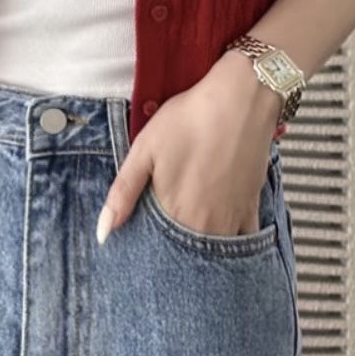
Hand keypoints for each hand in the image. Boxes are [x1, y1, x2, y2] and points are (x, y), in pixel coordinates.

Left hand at [96, 49, 281, 243]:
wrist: (240, 99)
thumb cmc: (189, 120)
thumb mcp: (144, 150)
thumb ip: (123, 194)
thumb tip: (103, 233)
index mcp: (176, 213)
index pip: (158, 250)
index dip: (148, 254)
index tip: (139, 251)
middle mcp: (208, 224)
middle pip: (187, 255)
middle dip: (174, 256)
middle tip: (163, 250)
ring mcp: (233, 218)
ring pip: (215, 252)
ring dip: (200, 252)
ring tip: (187, 238)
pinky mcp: (252, 206)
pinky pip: (244, 239)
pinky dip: (231, 244)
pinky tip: (218, 231)